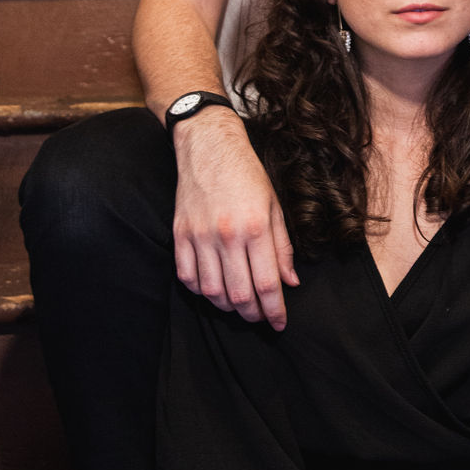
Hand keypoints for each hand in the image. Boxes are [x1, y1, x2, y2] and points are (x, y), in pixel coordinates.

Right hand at [172, 109, 296, 328]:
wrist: (209, 146)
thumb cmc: (247, 174)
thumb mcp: (274, 206)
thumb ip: (282, 247)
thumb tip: (290, 282)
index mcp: (255, 227)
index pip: (267, 284)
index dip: (274, 311)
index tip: (279, 324)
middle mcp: (227, 235)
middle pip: (239, 295)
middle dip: (253, 315)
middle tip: (260, 317)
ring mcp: (200, 236)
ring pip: (212, 292)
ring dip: (227, 307)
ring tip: (239, 305)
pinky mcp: (180, 234)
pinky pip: (187, 277)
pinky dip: (200, 292)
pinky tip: (213, 289)